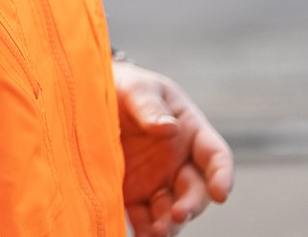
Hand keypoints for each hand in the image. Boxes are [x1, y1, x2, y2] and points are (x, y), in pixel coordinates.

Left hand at [114, 59, 233, 236]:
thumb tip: (169, 128)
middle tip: (178, 215)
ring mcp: (156, 180)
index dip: (223, 176)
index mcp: (189, 131)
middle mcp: (178, 161)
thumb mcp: (135, 86)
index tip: (222, 193)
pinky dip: (145, 230)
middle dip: (192, 206)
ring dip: (169, 224)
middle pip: (196, 191)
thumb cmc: (120, 85)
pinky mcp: (132, 193)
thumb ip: (150, 105)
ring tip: (156, 233)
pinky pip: (144, 217)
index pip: (216, 156)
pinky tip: (141, 236)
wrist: (85, 96)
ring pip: (172, 210)